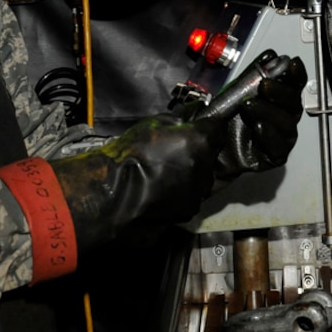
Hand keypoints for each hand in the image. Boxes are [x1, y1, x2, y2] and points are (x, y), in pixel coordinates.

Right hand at [43, 114, 220, 252]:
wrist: (112, 195)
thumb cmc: (129, 155)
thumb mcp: (151, 124)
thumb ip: (176, 121)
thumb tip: (189, 119)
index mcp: (199, 142)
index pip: (218, 129)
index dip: (209, 128)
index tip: (200, 127)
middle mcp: (206, 168)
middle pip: (210, 157)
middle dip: (198, 154)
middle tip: (175, 153)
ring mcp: (197, 194)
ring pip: (201, 180)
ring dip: (190, 176)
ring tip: (165, 176)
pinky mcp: (187, 213)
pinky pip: (188, 198)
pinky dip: (179, 195)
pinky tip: (160, 193)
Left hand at [209, 55, 306, 178]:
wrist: (207, 148)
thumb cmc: (221, 120)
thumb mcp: (230, 95)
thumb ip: (249, 77)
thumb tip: (269, 56)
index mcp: (275, 99)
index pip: (293, 84)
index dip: (296, 74)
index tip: (292, 64)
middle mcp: (281, 116)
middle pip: (293, 102)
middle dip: (281, 91)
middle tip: (264, 85)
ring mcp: (279, 137)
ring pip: (287, 123)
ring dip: (269, 111)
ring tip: (249, 106)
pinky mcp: (273, 156)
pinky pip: (279, 147)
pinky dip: (270, 136)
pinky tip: (259, 127)